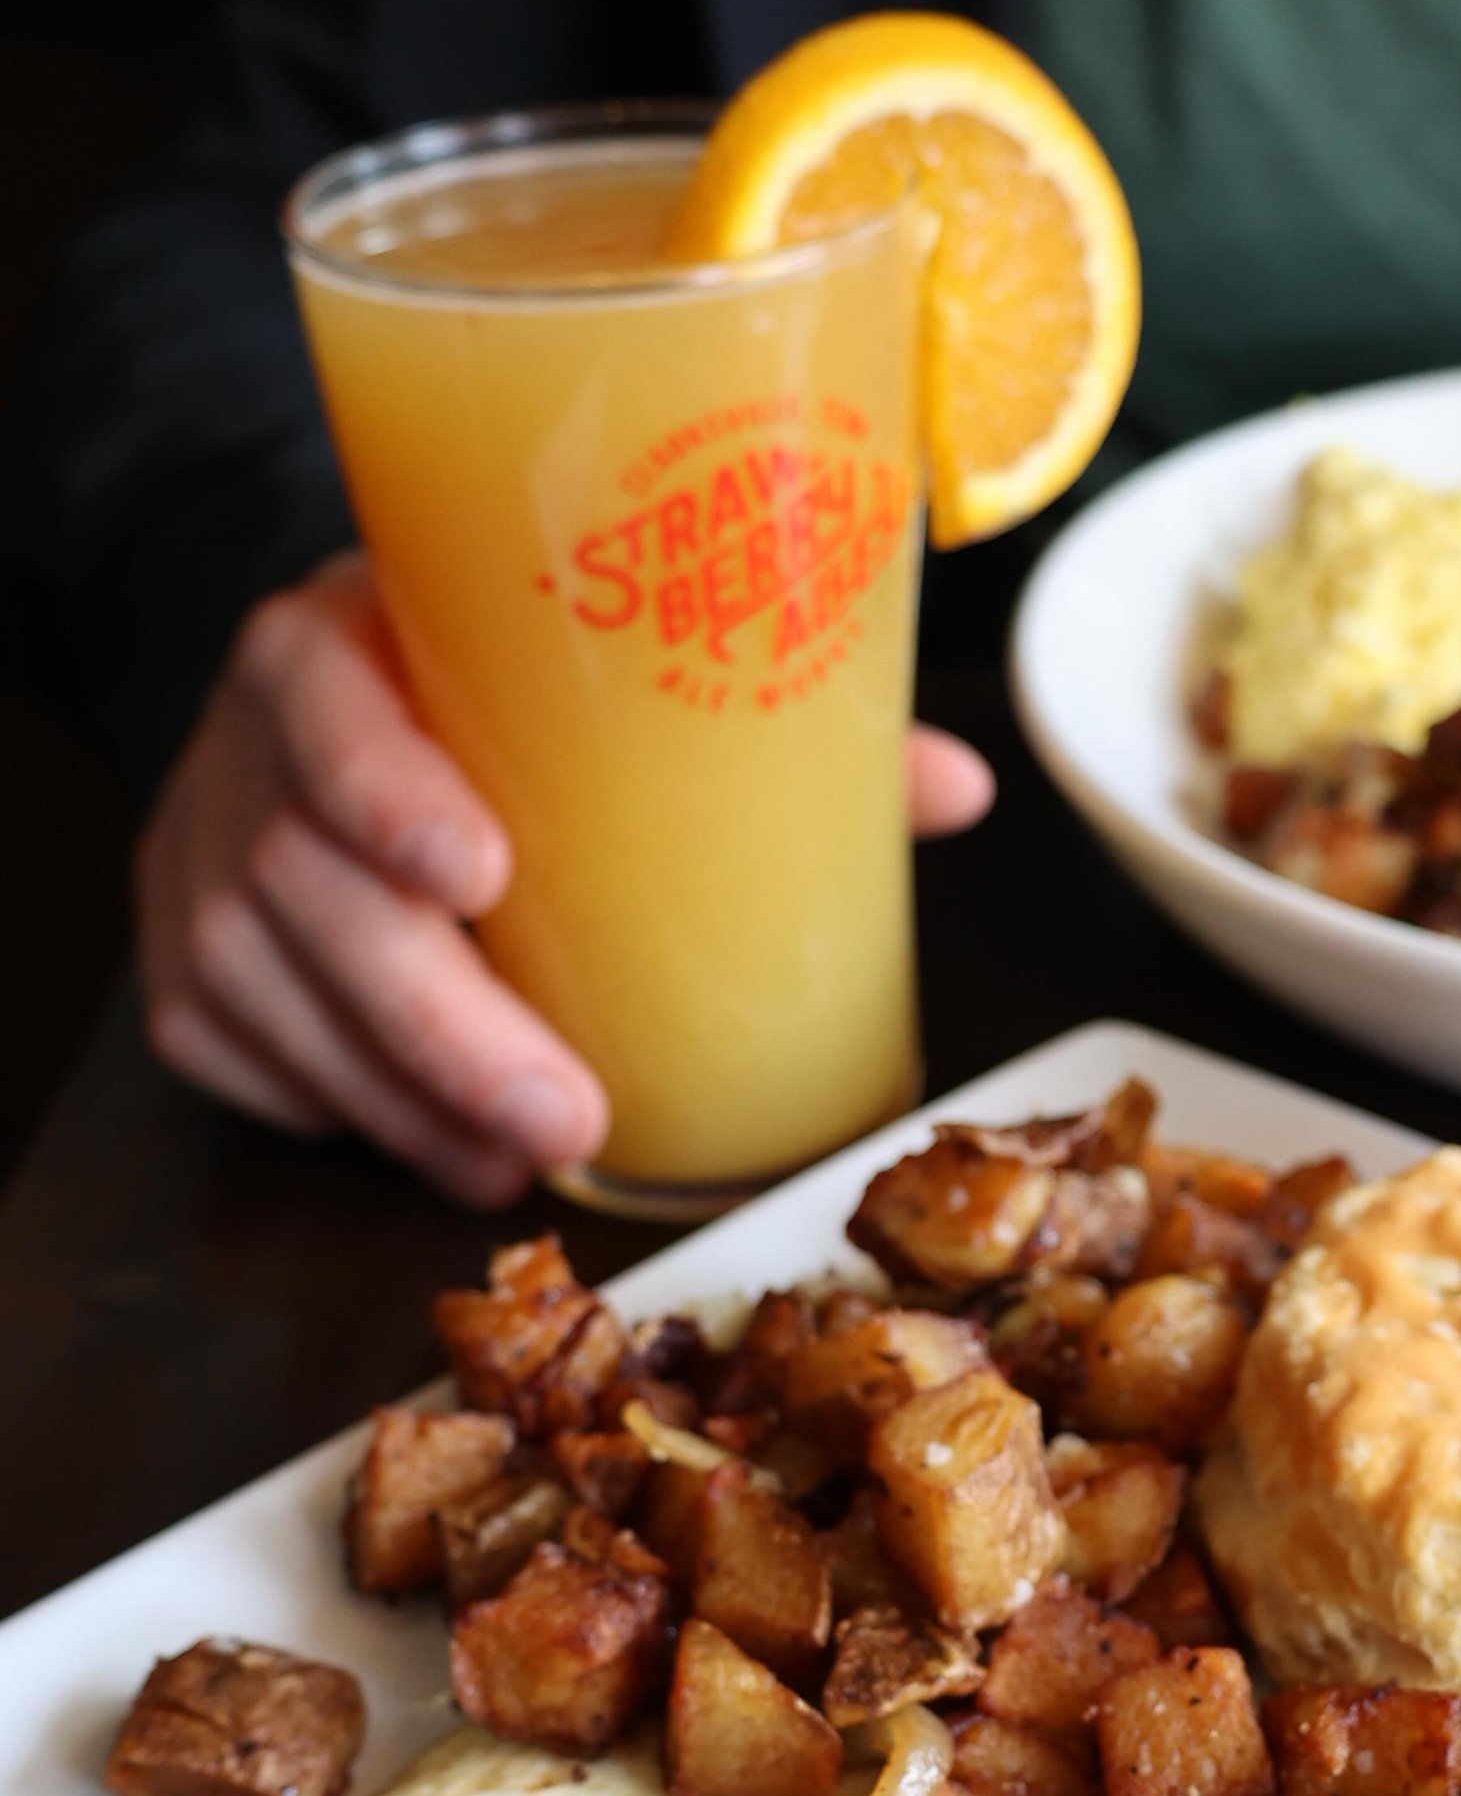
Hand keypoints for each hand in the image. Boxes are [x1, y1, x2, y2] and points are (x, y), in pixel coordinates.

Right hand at [139, 559, 995, 1207]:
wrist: (313, 704)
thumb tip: (951, 787)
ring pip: (263, 997)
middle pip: (304, 890)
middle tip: (567, 1120)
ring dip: (404, 1102)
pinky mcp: (173, 967)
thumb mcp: (587, 666)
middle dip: (441, 1028)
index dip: (385, 789)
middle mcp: (241, 744)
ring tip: (529, 1157)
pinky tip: (439, 1147)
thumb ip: (759, 713)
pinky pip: (230, 1057)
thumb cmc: (492, 695)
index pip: (323, 700)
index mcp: (338, 638)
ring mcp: (188, 860)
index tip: (483, 874)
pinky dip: (340, 1115)